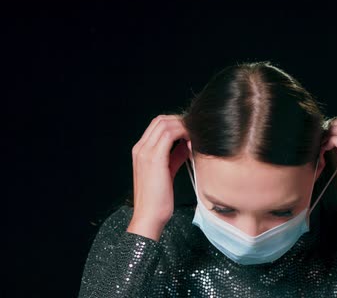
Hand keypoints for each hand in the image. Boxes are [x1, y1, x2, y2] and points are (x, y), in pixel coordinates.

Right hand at [127, 114, 189, 240]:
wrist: (149, 216)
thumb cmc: (158, 199)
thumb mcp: (167, 171)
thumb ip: (175, 156)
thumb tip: (187, 145)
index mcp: (141, 151)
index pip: (157, 124)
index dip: (176, 123)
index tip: (190, 130)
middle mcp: (141, 148)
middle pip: (161, 120)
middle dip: (180, 121)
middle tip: (195, 130)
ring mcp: (145, 152)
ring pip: (165, 124)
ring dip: (183, 126)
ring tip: (195, 136)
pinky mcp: (154, 158)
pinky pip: (169, 135)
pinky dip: (183, 134)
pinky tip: (192, 143)